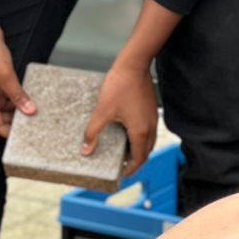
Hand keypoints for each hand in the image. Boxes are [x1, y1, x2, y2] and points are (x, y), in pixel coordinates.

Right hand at [0, 21, 34, 137]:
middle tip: (31, 122)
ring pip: (4, 104)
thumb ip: (17, 95)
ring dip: (16, 108)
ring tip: (33, 109)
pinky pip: (7, 92)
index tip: (22, 135)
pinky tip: (28, 94)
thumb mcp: (6, 76)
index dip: (7, 132)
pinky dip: (17, 95)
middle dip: (12, 122)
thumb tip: (30, 111)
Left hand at [83, 59, 156, 175]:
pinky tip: (128, 131)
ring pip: (148, 141)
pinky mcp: (151, 109)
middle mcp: (150, 127)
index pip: (139, 158)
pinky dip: (141, 137)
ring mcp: (153, 117)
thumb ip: (93, 132)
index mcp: (140, 131)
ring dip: (139, 149)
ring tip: (124, 150)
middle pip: (146, 152)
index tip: (122, 174)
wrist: (134, 64)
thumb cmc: (120, 86)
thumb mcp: (102, 111)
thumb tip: (86, 150)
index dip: (131, 169)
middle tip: (123, 166)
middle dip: (135, 161)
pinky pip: (148, 129)